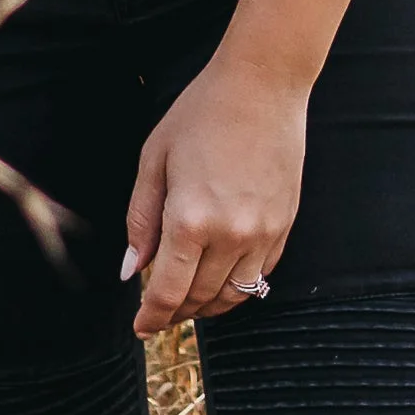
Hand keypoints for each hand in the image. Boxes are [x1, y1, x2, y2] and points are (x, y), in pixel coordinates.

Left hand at [122, 53, 307, 333]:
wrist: (263, 86)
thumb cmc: (201, 114)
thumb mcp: (154, 159)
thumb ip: (141, 220)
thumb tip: (131, 271)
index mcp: (190, 219)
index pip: (168, 292)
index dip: (151, 318)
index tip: (140, 328)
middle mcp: (230, 235)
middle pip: (199, 299)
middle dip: (174, 312)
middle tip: (158, 311)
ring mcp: (262, 233)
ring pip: (233, 297)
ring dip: (206, 306)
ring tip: (187, 300)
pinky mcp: (284, 226)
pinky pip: (260, 276)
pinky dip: (238, 289)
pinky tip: (219, 279)